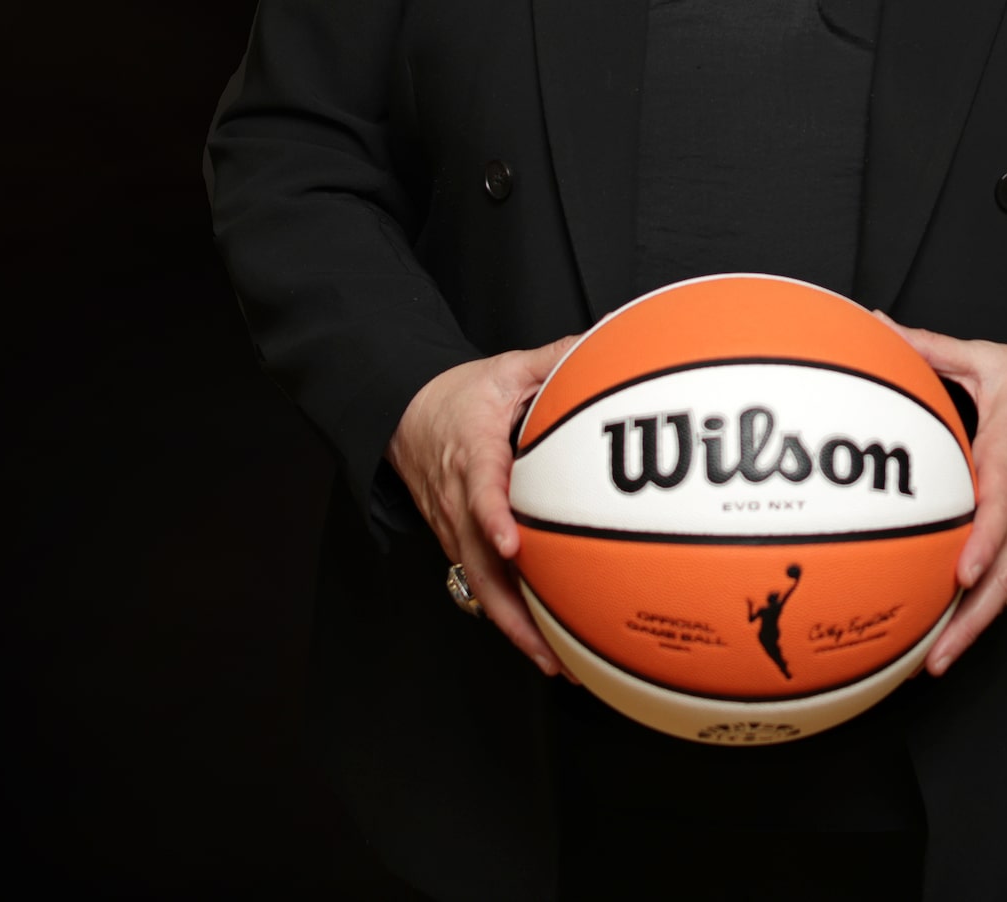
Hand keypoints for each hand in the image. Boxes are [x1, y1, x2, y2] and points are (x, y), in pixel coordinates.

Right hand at [386, 337, 578, 675]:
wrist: (402, 415)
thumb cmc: (459, 395)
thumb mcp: (505, 367)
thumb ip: (554, 357)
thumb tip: (604, 341)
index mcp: (469, 453)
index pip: (477, 489)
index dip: (492, 518)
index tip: (513, 543)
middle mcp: (457, 501)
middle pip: (478, 565)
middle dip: (514, 613)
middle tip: (555, 649)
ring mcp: (455, 529)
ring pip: (481, 587)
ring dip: (516, 629)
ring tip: (561, 666)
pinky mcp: (459, 544)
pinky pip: (484, 584)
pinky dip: (511, 616)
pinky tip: (548, 642)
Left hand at [878, 317, 1006, 675]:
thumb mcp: (990, 359)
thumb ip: (930, 348)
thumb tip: (877, 325)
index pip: (1002, 503)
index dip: (984, 541)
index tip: (962, 571)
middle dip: (971, 619)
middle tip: (934, 658)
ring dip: (979, 620)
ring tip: (936, 659)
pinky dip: (994, 598)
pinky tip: (959, 623)